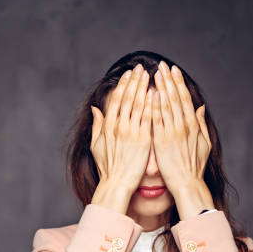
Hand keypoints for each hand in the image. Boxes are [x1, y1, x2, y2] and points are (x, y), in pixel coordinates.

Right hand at [89, 63, 152, 213]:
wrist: (117, 184)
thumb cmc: (107, 167)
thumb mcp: (96, 145)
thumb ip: (97, 125)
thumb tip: (95, 109)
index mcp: (108, 126)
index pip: (116, 100)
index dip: (123, 85)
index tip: (129, 73)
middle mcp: (119, 127)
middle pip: (128, 98)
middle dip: (135, 81)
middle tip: (141, 67)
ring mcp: (131, 133)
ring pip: (138, 104)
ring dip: (145, 88)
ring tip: (150, 75)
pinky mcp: (143, 140)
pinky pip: (149, 118)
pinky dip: (152, 104)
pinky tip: (157, 93)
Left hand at [152, 61, 214, 218]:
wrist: (186, 184)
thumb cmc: (194, 166)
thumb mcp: (204, 143)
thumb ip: (201, 124)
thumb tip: (201, 108)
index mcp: (193, 124)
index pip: (184, 98)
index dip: (178, 82)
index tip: (172, 70)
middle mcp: (183, 126)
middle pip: (175, 97)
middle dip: (168, 80)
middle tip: (161, 65)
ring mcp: (172, 132)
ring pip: (166, 105)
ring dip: (160, 87)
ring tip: (154, 73)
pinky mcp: (161, 141)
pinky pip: (156, 120)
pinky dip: (153, 106)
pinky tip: (149, 94)